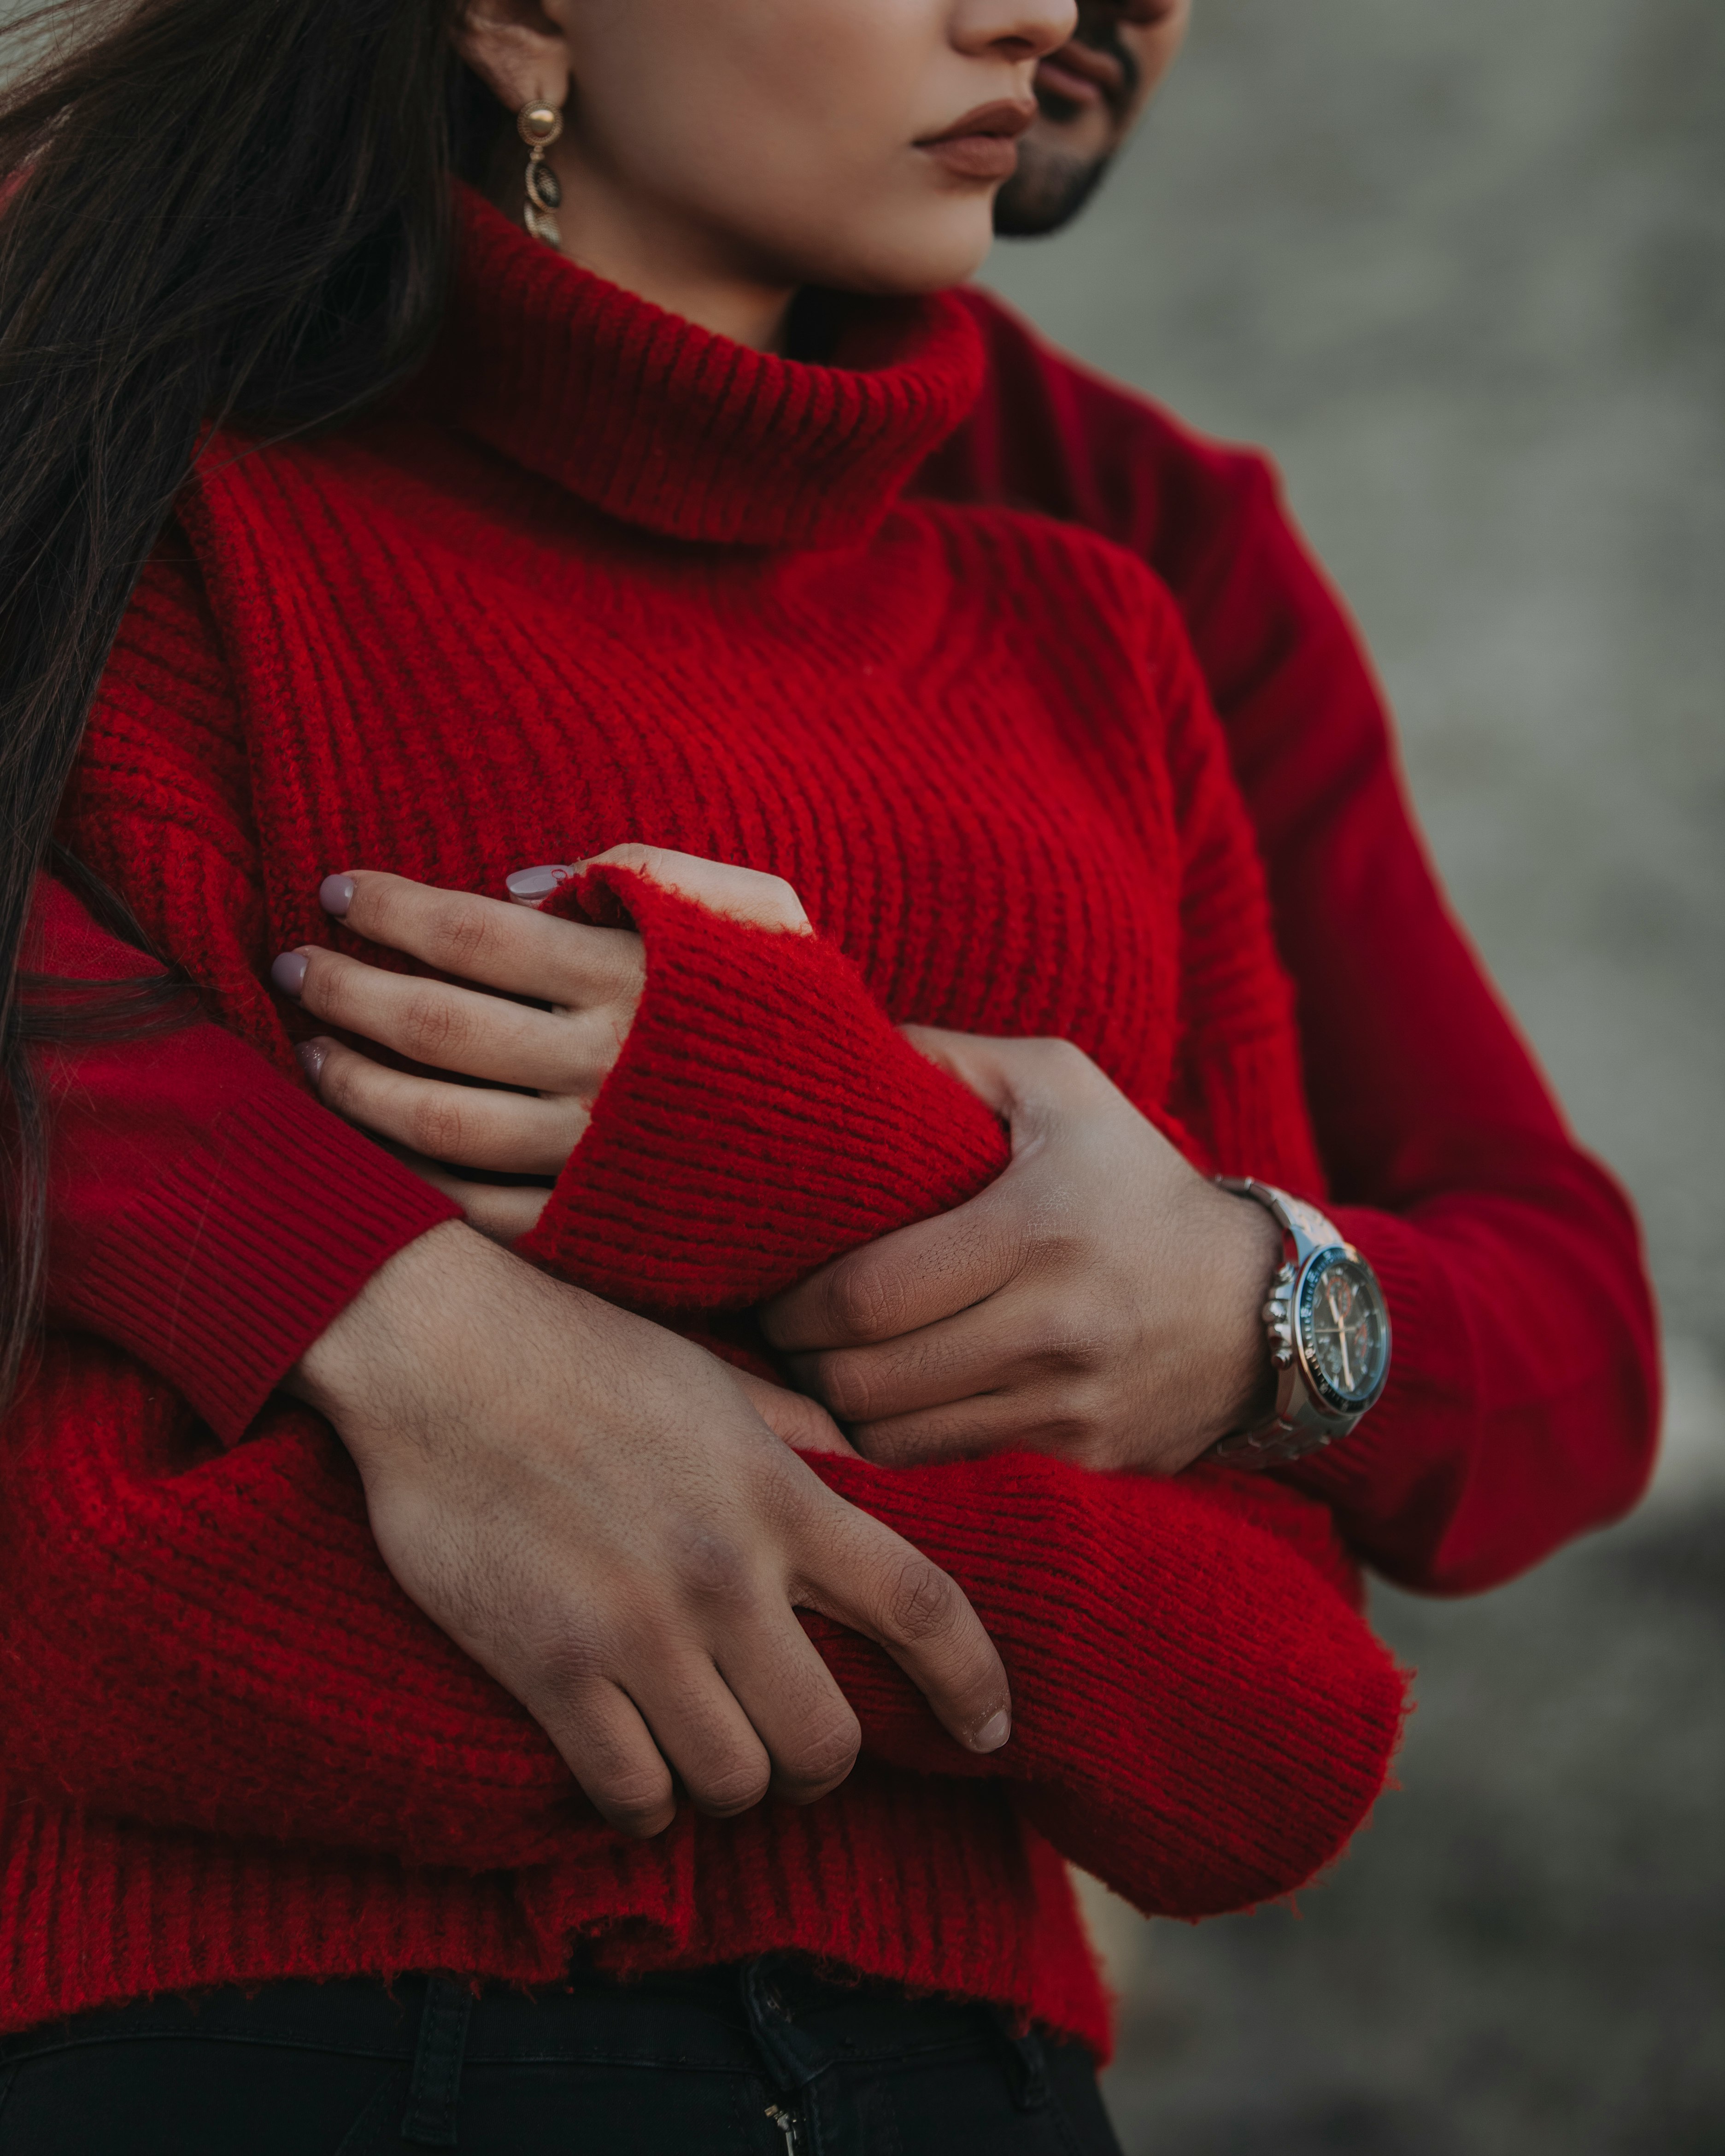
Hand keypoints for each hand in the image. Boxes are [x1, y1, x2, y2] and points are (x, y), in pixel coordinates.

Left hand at [274, 845, 810, 1241]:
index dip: (392, 908)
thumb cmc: (804, 1029)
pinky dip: (408, 1179)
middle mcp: (604, 1068)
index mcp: (637, 981)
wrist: (875, 1167)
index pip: (476, 932)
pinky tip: (369, 1149)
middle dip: (345, 989)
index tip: (337, 891)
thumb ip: (652, 870)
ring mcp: (593, 1159)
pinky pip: (474, 1210)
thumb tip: (515, 881)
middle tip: (294, 969)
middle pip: (433, 1024)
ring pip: (434, 1122)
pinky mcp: (593, 1232)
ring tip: (312, 1055)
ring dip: (355, 1085)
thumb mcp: (764, 917)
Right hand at [291, 1220, 1009, 1837]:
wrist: (439, 1350)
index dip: (973, 1683)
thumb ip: (799, 1439)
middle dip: (821, 1763)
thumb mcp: (716, 1380)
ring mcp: (636, 1629)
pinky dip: (646, 1799)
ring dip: (730, 1783)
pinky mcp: (549, 1669)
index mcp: (777, 1494)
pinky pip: (632, 1794)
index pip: (921, 1607)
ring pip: (734, 1783)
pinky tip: (636, 1763)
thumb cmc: (581, 1354)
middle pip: (828, 1742)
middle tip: (794, 1740)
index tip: (989, 1729)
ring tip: (707, 1746)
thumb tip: (869, 1479)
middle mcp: (723, 1573)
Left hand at [763, 1031, 1280, 1475]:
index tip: (769, 1286)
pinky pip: (946, 1462)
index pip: (866, 1296)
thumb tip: (841, 1044)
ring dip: (839, 1408)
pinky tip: (882, 1405)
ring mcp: (1066, 1401)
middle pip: (865, 1378)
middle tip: (779, 1332)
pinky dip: (896, 1442)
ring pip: (893, 1436)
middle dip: (800, 1361)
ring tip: (822, 1368)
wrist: (1266, 1304)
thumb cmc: (1136, 1180)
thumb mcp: (1059, 1087)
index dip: (793, 1304)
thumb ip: (950, 1060)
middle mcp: (1053, 1325)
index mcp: (1034, 1229)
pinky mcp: (1077, 1453)